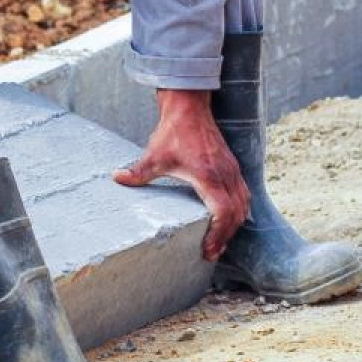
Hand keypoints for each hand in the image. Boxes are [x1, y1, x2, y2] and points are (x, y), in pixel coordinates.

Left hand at [113, 89, 250, 260]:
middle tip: (212, 253)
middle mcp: (226, 175)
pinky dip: (238, 210)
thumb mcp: (154, 155)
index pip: (223, 212)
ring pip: (243, 205)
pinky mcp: (233, 166)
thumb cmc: (173, 132)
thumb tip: (117, 178)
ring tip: (220, 241)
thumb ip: (138, 172)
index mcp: (208, 176)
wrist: (190, 108)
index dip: (219, 233)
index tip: (208, 248)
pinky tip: (227, 220)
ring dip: (234, 225)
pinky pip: (243, 194)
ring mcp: (233, 170)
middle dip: (226, 236)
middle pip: (237, 214)